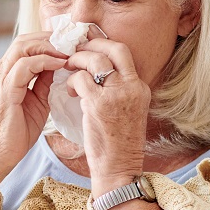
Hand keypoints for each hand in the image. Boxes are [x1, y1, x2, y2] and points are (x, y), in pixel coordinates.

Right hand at [0, 31, 66, 169]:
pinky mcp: (5, 90)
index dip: (47, 41)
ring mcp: (0, 79)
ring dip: (49, 46)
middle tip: (72, 42)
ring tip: (69, 51)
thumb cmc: (17, 132)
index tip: (70, 44)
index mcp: (6, 73)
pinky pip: (25, 66)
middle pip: (24, 40)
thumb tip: (58, 65)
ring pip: (22, 47)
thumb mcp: (37, 101)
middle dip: (50, 38)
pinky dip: (45, 61)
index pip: (25, 45)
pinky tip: (61, 64)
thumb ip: (44, 81)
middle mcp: (0, 72)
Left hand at [65, 38, 151, 195]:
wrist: (118, 168)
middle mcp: (132, 87)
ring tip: (68, 67)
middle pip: (113, 48)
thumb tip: (96, 71)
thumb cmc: (118, 142)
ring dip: (78, 60)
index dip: (103, 42)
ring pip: (95, 60)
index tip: (88, 42)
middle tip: (75, 47)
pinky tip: (68, 90)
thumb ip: (118, 89)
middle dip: (92, 43)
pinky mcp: (99, 105)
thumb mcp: (126, 110)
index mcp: (140, 87)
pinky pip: (81, 79)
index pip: (123, 53)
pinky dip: (71, 80)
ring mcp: (117, 95)